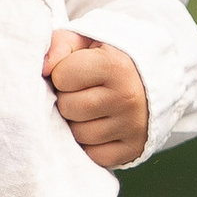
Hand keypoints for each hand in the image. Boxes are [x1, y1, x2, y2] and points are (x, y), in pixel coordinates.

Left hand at [44, 30, 149, 168]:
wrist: (151, 80)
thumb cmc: (108, 58)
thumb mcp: (86, 40)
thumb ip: (60, 45)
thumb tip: (44, 69)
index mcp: (116, 66)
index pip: (62, 77)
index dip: (62, 74)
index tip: (75, 72)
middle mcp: (127, 97)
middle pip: (68, 108)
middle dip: (68, 99)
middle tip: (82, 92)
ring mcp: (132, 126)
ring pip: (79, 134)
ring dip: (77, 123)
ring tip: (90, 110)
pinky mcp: (134, 149)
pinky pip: (94, 155)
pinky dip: (91, 144)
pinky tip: (100, 126)